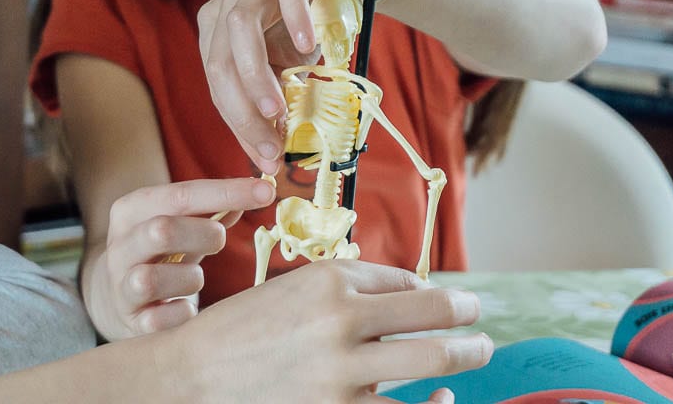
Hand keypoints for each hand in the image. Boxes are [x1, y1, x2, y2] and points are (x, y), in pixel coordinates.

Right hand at [83, 177, 275, 340]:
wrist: (118, 296)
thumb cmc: (161, 252)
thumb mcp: (181, 223)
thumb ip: (213, 209)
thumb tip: (257, 191)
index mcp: (131, 210)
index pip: (180, 195)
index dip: (226, 192)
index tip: (266, 191)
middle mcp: (120, 246)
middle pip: (161, 230)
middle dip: (204, 234)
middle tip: (221, 239)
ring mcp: (121, 285)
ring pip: (153, 278)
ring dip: (191, 277)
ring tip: (195, 277)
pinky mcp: (131, 320)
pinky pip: (159, 319)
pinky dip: (181, 312)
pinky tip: (187, 307)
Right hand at [169, 259, 491, 402]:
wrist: (192, 376)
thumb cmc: (241, 329)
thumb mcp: (291, 291)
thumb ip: (346, 289)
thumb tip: (412, 292)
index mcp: (328, 281)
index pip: (403, 281)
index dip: (428, 289)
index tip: (438, 299)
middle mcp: (341, 320)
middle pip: (434, 313)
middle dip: (467, 314)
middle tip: (480, 317)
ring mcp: (342, 372)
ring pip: (431, 360)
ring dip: (466, 354)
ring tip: (479, 350)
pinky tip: (444, 398)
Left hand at [197, 0, 388, 173]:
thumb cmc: (314, 26)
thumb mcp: (289, 70)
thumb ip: (274, 102)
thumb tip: (269, 155)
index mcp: (217, 33)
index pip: (219, 85)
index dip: (239, 124)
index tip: (265, 158)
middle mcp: (228, 5)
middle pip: (219, 61)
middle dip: (243, 111)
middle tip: (272, 144)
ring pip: (240, 27)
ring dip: (256, 74)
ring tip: (279, 108)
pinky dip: (295, 19)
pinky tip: (309, 47)